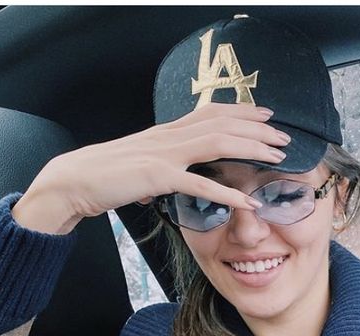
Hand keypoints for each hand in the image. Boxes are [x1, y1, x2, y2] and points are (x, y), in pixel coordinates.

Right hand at [12, 103, 289, 232]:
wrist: (74, 181)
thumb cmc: (105, 177)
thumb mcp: (139, 169)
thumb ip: (157, 172)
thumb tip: (163, 186)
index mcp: (166, 133)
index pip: (210, 113)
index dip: (241, 111)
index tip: (266, 114)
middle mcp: (168, 137)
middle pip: (222, 123)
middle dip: (257, 128)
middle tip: (284, 137)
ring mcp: (164, 155)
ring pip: (217, 143)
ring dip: (251, 148)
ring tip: (277, 158)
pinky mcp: (158, 177)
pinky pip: (199, 185)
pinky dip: (227, 193)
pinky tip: (248, 202)